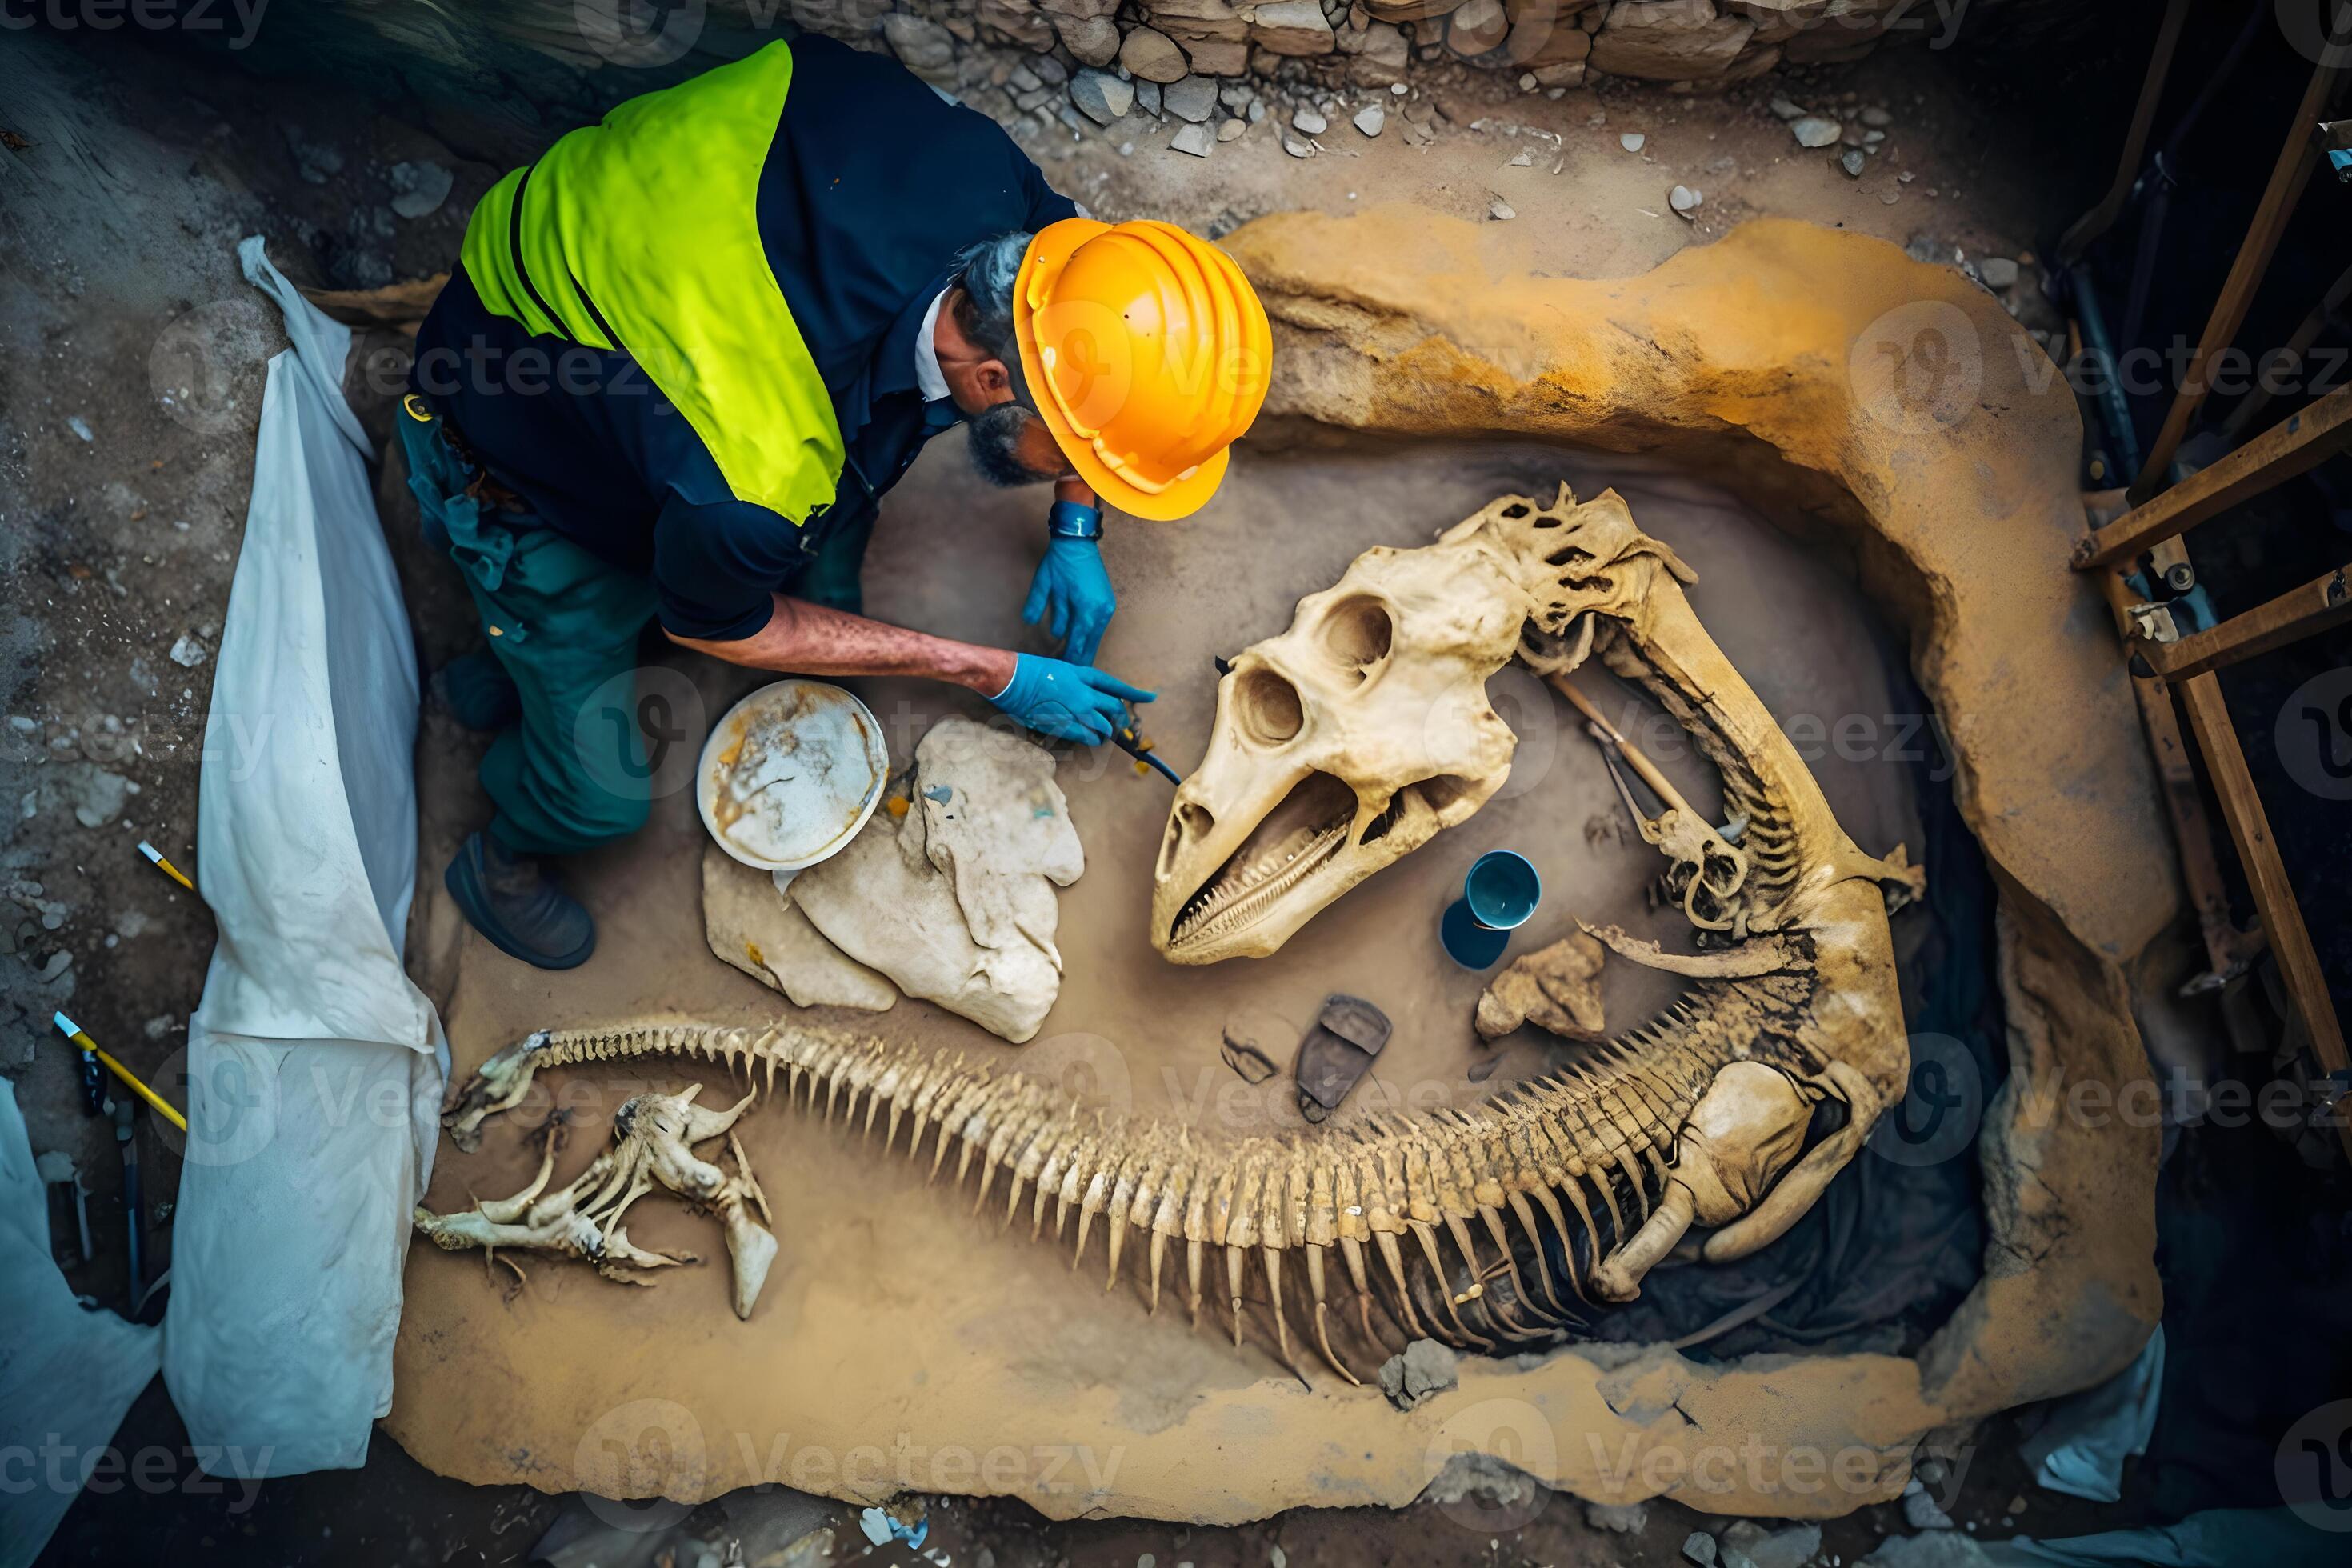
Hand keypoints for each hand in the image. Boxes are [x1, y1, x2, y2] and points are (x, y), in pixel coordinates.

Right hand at [987, 654, 1153, 745]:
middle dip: (1119, 718)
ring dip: (1105, 731)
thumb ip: (1078, 683)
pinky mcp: (1064, 725)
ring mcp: (1076, 710)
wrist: (1011, 678)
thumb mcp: (1061, 669)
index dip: (1134, 693)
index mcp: (1083, 675)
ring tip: (1101, 733)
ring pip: (1104, 726)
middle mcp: (1084, 693)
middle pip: (1114, 708)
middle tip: (1118, 724)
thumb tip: (1088, 696)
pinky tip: (1092, 739)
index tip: (1150, 697)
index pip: (1115, 686)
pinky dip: (1093, 739)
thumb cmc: (1030, 671)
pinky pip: (1089, 737)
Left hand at [1022, 535, 1116, 665]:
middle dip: (1077, 662)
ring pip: (1095, 640)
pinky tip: (1077, 644)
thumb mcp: (1044, 584)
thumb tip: (1029, 623)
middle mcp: (1101, 613)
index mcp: (1086, 611)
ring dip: (1082, 650)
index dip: (1067, 661)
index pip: (1076, 646)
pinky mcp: (1108, 604)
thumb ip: (1037, 605)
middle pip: (1089, 648)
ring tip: (1069, 663)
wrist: (1078, 541)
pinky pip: (1097, 629)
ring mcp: (1107, 609)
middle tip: (1065, 675)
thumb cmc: (1060, 561)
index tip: (1058, 672)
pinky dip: (1087, 637)